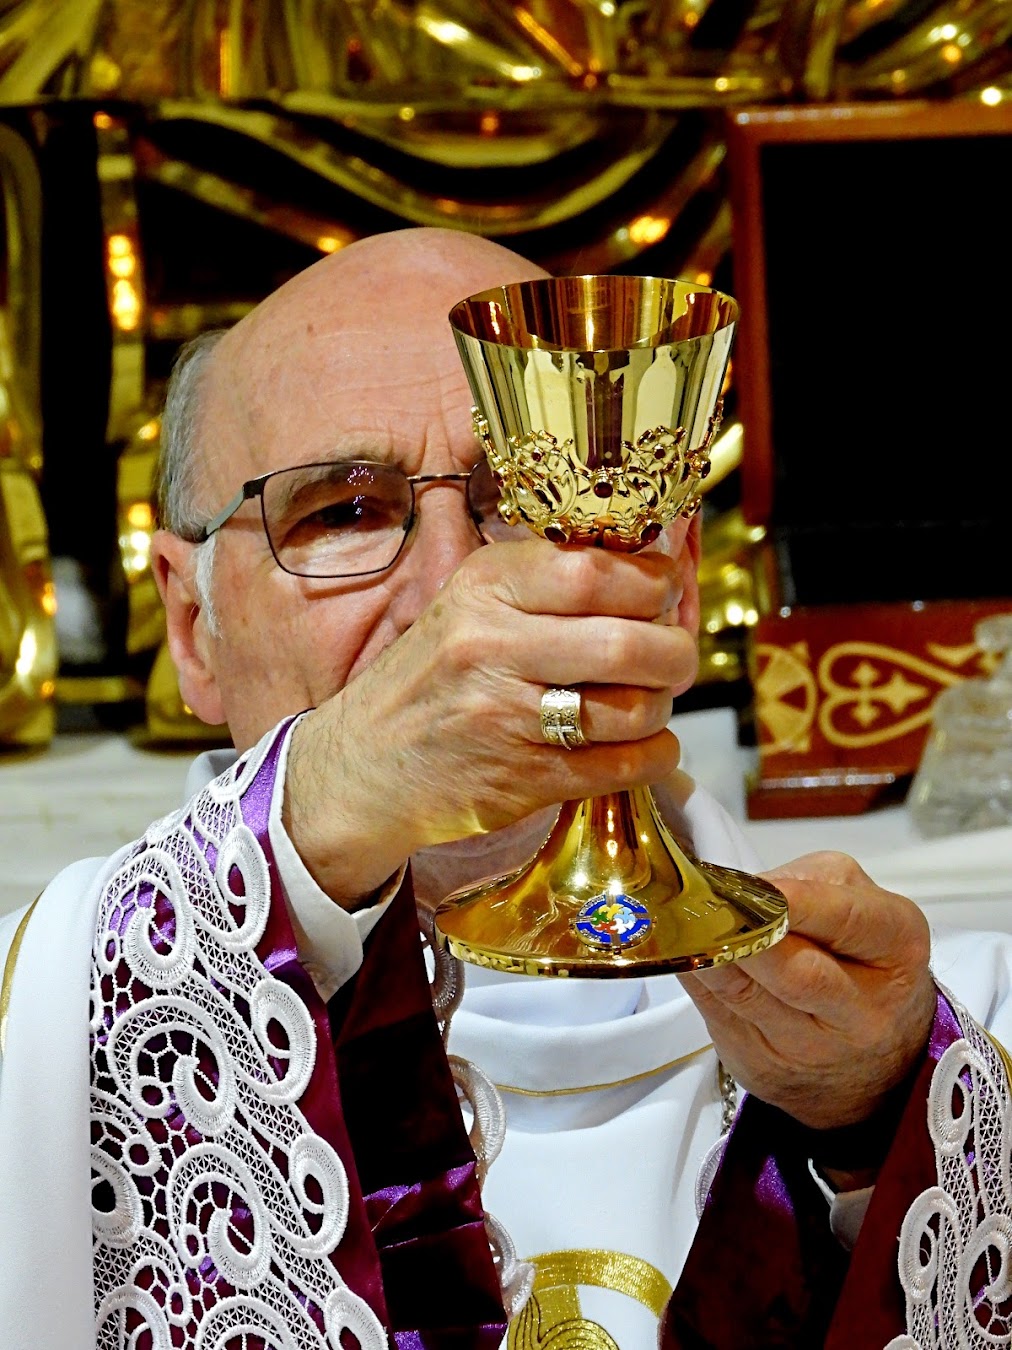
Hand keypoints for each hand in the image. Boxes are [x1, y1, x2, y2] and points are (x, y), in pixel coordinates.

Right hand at [285, 536, 697, 904]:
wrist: (361, 766)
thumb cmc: (428, 679)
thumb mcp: (465, 605)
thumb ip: (544, 584)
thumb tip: (651, 569)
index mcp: (484, 589)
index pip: (597, 573)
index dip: (655, 584)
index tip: (665, 594)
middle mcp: (493, 647)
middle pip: (630, 644)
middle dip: (675, 652)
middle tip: (675, 656)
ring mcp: (507, 718)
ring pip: (635, 708)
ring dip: (662, 706)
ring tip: (648, 700)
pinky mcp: (524, 780)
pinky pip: (625, 765)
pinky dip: (656, 754)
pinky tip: (644, 745)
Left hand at [679, 852, 936, 1133]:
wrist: (873, 1060)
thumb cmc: (864, 962)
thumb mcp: (864, 910)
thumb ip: (811, 887)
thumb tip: (740, 884)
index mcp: (896, 947)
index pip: (845, 919)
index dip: (793, 902)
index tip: (750, 885)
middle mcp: (861, 1007)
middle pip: (796, 972)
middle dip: (745, 937)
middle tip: (707, 905)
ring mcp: (809, 1046)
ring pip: (745, 995)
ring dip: (705, 955)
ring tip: (681, 924)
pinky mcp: (762, 1064)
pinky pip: (716, 1013)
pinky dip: (693, 978)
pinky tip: (679, 952)